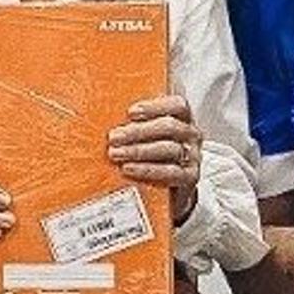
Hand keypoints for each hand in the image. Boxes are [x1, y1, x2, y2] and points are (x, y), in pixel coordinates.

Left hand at [105, 93, 202, 223]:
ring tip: (116, 154)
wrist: (170, 189)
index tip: (130, 113)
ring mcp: (192, 156)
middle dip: (138, 131)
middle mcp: (190, 134)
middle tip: (113, 137)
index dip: (154, 106)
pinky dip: (148, 170)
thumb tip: (101, 112)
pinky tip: (128, 169)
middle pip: (169, 127)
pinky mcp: (189, 177)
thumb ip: (135, 121)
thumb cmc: (154, 154)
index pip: (177, 104)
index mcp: (183, 118)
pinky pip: (170, 172)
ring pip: (169, 149)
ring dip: (139, 151)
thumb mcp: (146, 134)